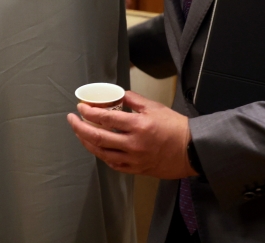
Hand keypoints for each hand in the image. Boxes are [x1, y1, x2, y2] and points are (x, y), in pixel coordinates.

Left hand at [66, 90, 196, 179]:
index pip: (105, 118)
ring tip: (79, 132)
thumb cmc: (176, 127)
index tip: (81, 107)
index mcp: (138, 125)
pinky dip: (102, 155)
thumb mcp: (154, 107)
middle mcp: (133, 143)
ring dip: (87, 142)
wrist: (192, 150)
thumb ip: (133, 100)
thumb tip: (116, 95)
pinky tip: (96, 147)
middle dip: (79, 127)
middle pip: (98, 136)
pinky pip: (113, 164)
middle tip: (72, 119)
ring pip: (102, 152)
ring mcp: (134, 159)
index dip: (89, 112)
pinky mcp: (137, 169)